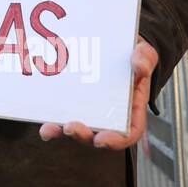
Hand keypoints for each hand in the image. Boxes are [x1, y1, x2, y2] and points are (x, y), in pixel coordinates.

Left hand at [38, 35, 157, 149]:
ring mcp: (89, 111)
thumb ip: (145, 59)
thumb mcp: (144, 52)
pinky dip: (51, 122)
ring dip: (61, 132)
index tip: (101, 140)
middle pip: (96, 135)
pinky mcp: (71, 103)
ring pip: (76, 129)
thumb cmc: (132, 54)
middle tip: (71, 128)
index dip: (115, 140)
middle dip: (83, 135)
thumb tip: (139, 66)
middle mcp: (109, 115)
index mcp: (131, 110)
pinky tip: (42, 121)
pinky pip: (60, 115)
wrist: (114, 45)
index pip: (128, 133)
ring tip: (49, 129)